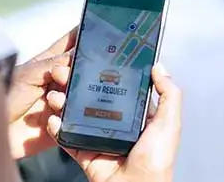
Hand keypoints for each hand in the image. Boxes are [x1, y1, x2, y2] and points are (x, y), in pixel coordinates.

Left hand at [7, 28, 76, 158]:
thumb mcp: (28, 74)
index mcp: (48, 64)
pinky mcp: (59, 127)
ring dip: (69, 98)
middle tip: (64, 76)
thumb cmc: (3, 96)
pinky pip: (74, 124)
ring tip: (52, 100)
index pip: (71, 45)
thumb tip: (78, 54)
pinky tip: (52, 120)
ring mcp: (59, 104)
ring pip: (80, 98)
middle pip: (81, 72)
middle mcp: (56, 83)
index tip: (99, 29)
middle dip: (80, 72)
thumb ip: (54, 64)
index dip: (84, 36)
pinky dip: (66, 121)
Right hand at [46, 64, 181, 181]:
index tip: (93, 60)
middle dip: (77, 85)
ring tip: (58, 96)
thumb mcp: (169, 123)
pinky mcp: (84, 151)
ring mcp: (98, 137)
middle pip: (92, 98)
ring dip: (63, 103)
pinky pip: (66, 137)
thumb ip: (168, 94)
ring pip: (75, 114)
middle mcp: (116, 124)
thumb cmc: (156, 163)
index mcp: (136, 116)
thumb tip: (159, 67)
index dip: (106, 74)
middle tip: (68, 75)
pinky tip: (54, 118)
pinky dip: (57, 127)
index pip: (118, 88)